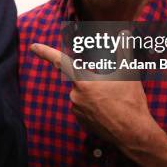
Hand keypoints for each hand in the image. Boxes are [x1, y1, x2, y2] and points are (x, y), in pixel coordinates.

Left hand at [31, 42, 166, 166]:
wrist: (133, 133)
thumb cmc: (130, 101)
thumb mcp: (128, 72)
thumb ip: (123, 50)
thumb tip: (124, 32)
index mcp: (83, 81)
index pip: (60, 62)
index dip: (46, 52)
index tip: (33, 46)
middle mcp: (75, 95)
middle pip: (80, 79)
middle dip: (93, 80)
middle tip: (112, 87)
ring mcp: (77, 110)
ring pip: (82, 93)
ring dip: (94, 93)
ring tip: (113, 100)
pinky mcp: (81, 122)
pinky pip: (84, 107)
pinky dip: (93, 105)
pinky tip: (108, 109)